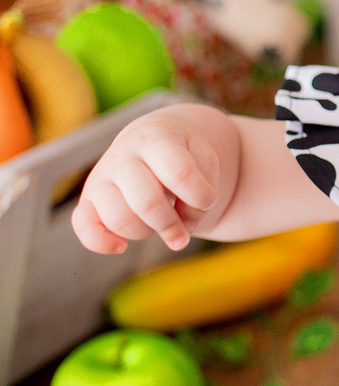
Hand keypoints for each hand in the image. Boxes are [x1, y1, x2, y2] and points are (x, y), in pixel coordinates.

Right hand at [72, 113, 219, 253]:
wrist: (149, 142)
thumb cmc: (183, 155)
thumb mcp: (204, 159)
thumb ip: (204, 190)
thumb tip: (185, 226)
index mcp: (156, 139)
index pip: (179, 172)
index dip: (199, 196)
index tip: (208, 201)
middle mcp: (123, 156)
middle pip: (147, 202)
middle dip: (171, 225)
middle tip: (186, 232)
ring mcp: (100, 177)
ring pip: (120, 219)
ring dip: (148, 232)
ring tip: (161, 223)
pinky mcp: (87, 200)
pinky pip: (82, 227)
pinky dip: (101, 243)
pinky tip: (122, 247)